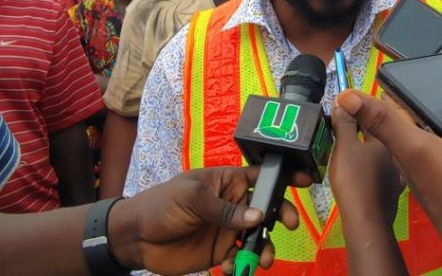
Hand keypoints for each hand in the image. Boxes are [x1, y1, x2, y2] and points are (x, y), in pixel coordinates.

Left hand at [110, 166, 307, 275]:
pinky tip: (231, 267)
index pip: (259, 176)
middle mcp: (232, 204)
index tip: (305, 181)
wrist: (137, 238)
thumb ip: (225, 209)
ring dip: (264, 247)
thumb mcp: (192, 198)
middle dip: (282, 216)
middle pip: (266, 208)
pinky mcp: (221, 252)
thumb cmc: (162, 204)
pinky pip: (242, 257)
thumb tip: (258, 217)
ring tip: (261, 259)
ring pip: (258, 237)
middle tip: (289, 225)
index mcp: (226, 181)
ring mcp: (228, 229)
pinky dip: (243, 264)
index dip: (282, 177)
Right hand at [330, 106, 402, 226]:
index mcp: (387, 140)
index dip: (356, 110)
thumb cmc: (355, 181)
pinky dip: (370, 170)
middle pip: (377, 137)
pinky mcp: (391, 194)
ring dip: (366, 151)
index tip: (341, 108)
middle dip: (361, 130)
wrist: (366, 222)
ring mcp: (396, 176)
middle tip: (342, 125)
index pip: (372, 118)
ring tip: (348, 148)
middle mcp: (395, 156)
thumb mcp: (345, 147)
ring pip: (379, 157)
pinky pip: (379, 175)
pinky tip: (363, 173)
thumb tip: (344, 101)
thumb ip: (345, 124)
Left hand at [335, 91, 441, 275]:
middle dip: (413, 104)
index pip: (385, 118)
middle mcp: (417, 162)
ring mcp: (441, 173)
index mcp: (399, 153)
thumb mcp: (412, 150)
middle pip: (409, 127)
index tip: (394, 70)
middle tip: (428, 79)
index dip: (385, 96)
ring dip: (438, 119)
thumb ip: (383, 123)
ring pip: (433, 139)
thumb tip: (344, 95)